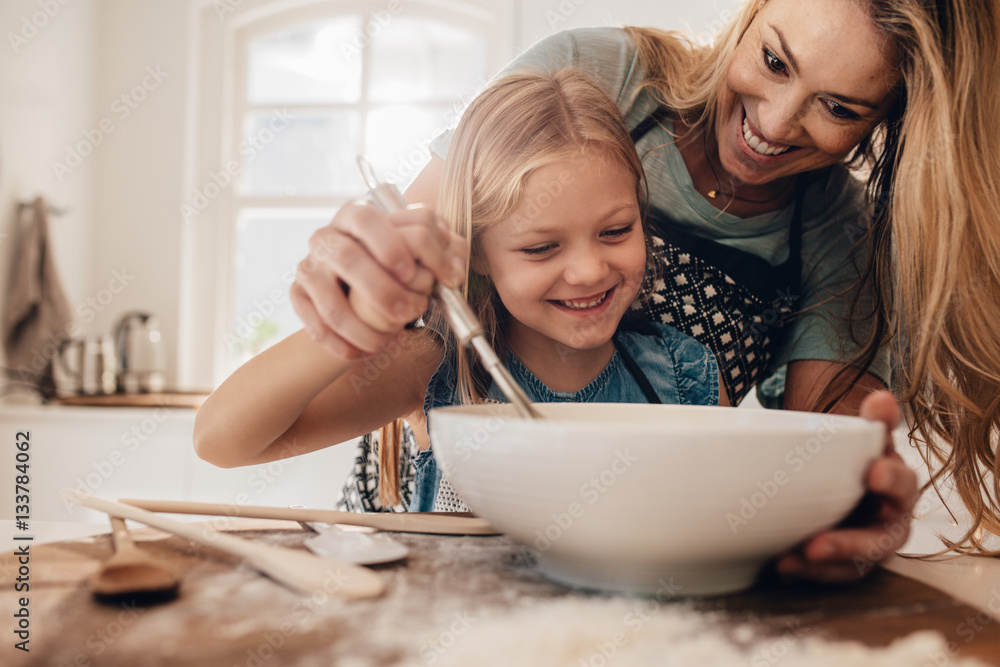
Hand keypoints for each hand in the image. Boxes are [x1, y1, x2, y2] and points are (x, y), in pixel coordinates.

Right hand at [291, 202, 467, 359]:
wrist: (358, 289)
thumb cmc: (398, 265)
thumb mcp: (424, 251)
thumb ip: (444, 252)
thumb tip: (453, 272)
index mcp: (357, 216)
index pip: (368, 219)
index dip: (390, 245)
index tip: (413, 273)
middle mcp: (327, 237)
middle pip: (346, 258)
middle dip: (381, 290)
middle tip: (409, 312)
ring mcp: (309, 267)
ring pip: (330, 301)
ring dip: (363, 329)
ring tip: (390, 340)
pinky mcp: (298, 295)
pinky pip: (317, 327)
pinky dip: (344, 345)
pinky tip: (367, 352)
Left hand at [774, 390, 919, 581]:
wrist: (838, 482)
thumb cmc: (854, 461)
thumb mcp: (862, 440)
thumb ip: (872, 423)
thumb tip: (882, 397)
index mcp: (897, 486)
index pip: (902, 484)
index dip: (891, 480)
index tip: (873, 472)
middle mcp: (889, 522)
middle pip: (880, 541)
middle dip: (849, 544)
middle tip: (816, 545)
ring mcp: (868, 547)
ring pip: (853, 565)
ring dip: (822, 564)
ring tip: (793, 558)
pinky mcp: (846, 564)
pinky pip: (831, 574)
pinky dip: (808, 572)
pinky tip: (782, 563)